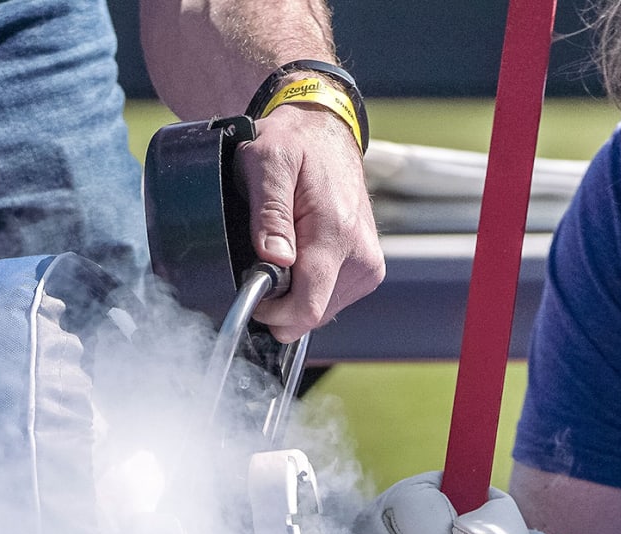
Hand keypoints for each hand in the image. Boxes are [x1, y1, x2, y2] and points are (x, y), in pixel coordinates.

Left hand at [240, 103, 384, 341]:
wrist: (326, 132)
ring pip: (320, 311)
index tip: (251, 288)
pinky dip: (308, 288)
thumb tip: (274, 259)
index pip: (307, 307)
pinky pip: (330, 298)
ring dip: (293, 294)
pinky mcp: (368, 269)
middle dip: (280, 302)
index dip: (272, 313)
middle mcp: (361, 256)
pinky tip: (300, 256)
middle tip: (262, 259)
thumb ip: (269, 213)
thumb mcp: (266, 162)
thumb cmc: (293, 143)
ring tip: (283, 250)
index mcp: (336, 233)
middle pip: (312, 315)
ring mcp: (368, 266)